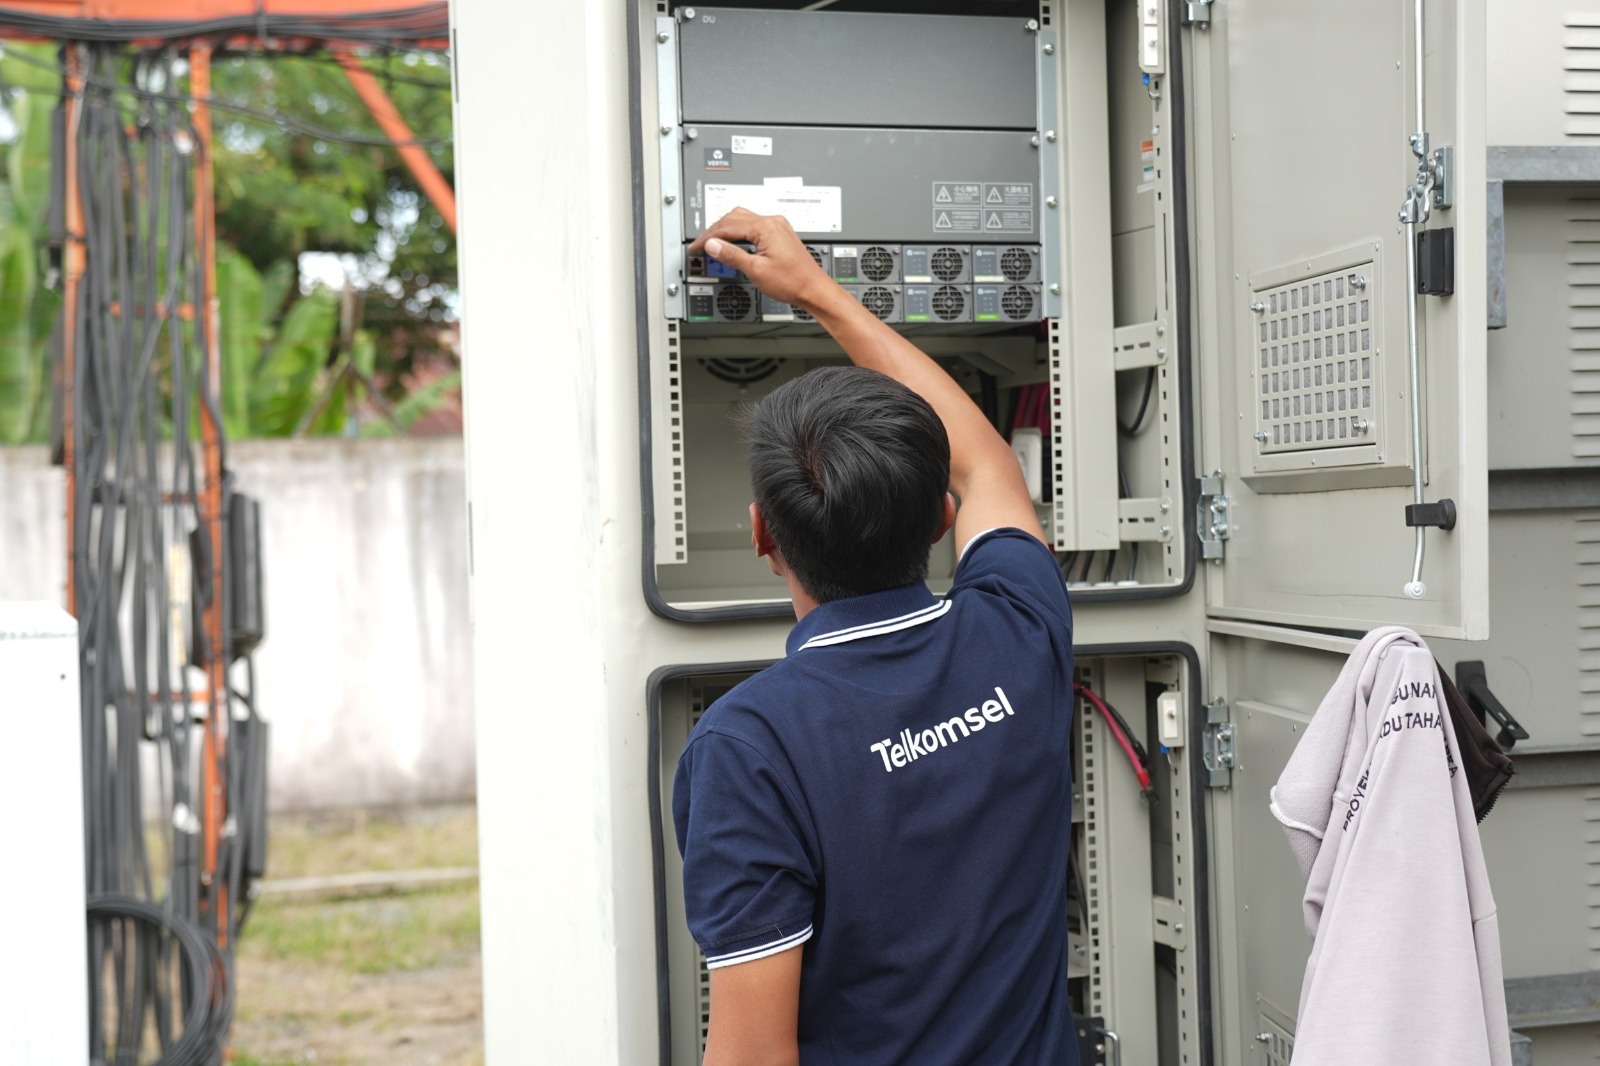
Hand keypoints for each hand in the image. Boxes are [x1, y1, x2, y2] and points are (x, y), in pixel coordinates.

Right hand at [688, 208, 835, 310]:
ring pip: (744, 219)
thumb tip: (712, 245)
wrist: (814, 289)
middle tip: (701, 245)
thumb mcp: (756, 270)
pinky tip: (733, 242)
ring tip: (714, 243)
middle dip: (715, 231)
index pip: (728, 226)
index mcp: (766, 227)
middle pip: (734, 218)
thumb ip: (732, 255)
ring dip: (727, 229)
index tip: (696, 247)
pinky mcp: (780, 234)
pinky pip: (754, 226)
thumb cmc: (793, 282)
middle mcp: (772, 222)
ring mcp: (778, 227)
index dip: (708, 237)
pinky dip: (739, 233)